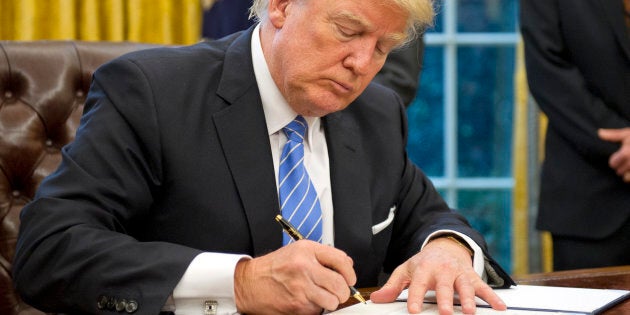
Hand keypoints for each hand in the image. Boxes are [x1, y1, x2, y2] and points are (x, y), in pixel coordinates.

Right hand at [234, 240, 355, 313]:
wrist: (248, 283)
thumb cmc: (272, 268)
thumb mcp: (297, 251)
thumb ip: (322, 256)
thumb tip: (346, 264)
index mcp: (307, 250)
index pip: (341, 260)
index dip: (350, 272)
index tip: (350, 278)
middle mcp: (305, 266)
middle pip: (340, 284)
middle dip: (343, 292)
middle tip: (338, 292)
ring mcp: (301, 287)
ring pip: (332, 301)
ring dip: (330, 302)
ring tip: (320, 297)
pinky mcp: (297, 305)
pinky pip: (318, 310)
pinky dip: (315, 309)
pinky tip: (305, 301)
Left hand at [370, 237, 506, 314]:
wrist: (445, 246)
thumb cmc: (424, 263)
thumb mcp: (406, 270)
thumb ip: (392, 286)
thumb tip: (376, 299)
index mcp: (424, 269)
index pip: (418, 285)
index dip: (415, 297)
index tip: (413, 310)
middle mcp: (443, 271)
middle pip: (444, 286)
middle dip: (445, 299)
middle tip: (445, 312)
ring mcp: (459, 274)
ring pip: (465, 286)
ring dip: (468, 299)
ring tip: (469, 311)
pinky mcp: (472, 277)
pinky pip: (484, 287)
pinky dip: (493, 297)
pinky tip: (499, 307)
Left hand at [598, 128, 629, 181]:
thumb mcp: (628, 133)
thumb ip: (614, 135)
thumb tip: (599, 133)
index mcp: (626, 153)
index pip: (613, 163)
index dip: (613, 161)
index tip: (616, 158)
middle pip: (619, 172)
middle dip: (620, 168)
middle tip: (625, 162)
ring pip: (626, 178)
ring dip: (626, 174)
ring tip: (629, 167)